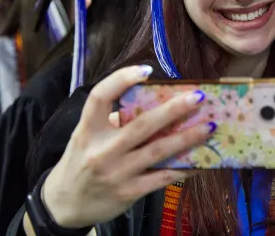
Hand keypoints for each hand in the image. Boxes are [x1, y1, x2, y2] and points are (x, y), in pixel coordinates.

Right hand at [40, 65, 214, 227]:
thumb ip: (112, 121)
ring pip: (158, 151)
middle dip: (173, 110)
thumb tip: (153, 103)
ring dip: (187, 138)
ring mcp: (116, 173)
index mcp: (87, 130)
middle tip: (198, 97)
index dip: (122, 79)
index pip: (100, 97)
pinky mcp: (129, 192)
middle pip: (141, 125)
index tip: (146, 70)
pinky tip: (201, 161)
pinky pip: (162, 178)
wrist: (65, 204)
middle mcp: (102, 150)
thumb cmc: (81, 162)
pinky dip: (184, 168)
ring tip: (209, 126)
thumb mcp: (86, 137)